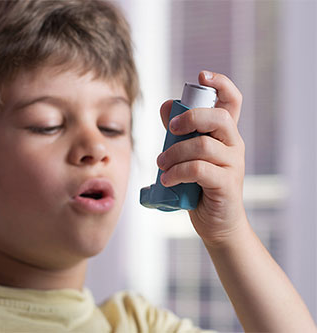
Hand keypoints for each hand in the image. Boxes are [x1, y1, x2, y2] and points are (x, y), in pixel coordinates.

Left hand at [157, 71, 245, 245]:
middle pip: (218, 118)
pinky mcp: (226, 184)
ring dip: (174, 153)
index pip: (232, 101)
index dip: (221, 83)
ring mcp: (233, 165)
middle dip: (190, 118)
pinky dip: (178, 172)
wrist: (216, 224)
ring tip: (160, 164)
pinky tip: (167, 179)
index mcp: (225, 135)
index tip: (201, 75)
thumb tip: (165, 106)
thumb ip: (179, 132)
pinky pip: (199, 170)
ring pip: (203, 146)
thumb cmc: (200, 187)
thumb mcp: (188, 156)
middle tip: (170, 130)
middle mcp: (234, 145)